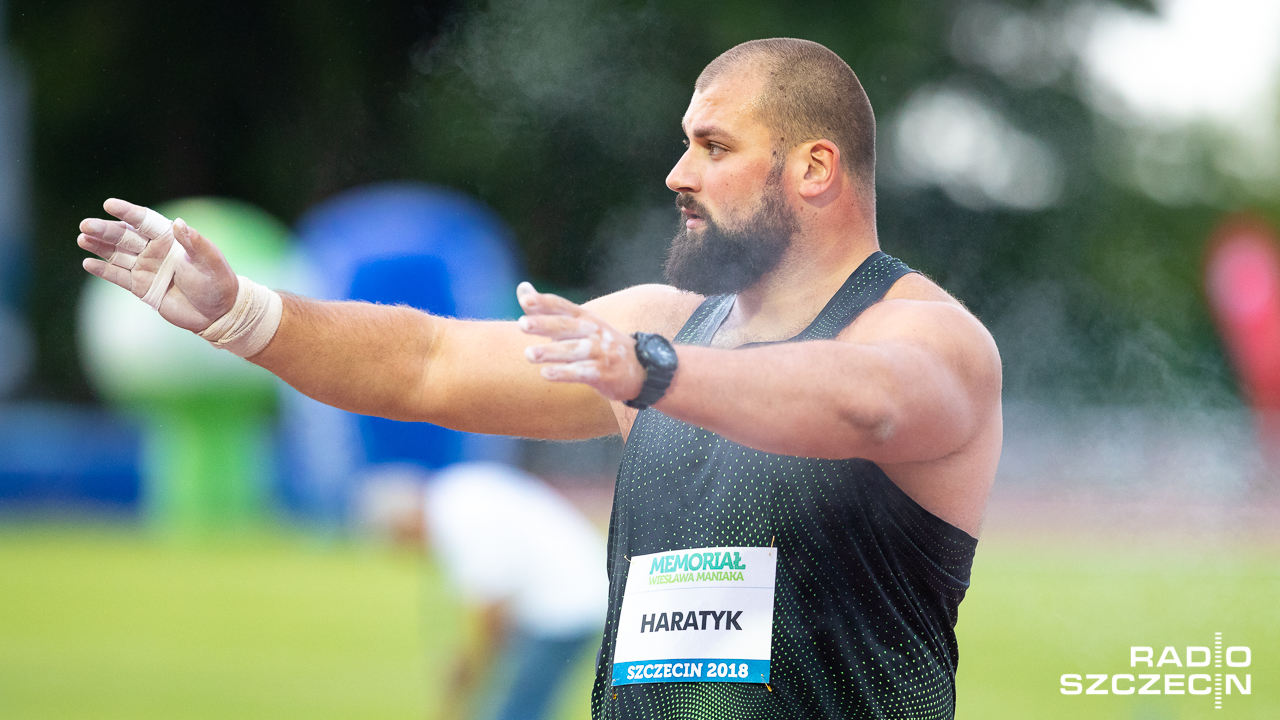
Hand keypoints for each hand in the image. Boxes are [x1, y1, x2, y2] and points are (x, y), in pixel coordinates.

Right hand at [78, 198, 237, 331]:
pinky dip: (103, 270)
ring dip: (99, 246)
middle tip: (85, 225)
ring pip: (117, 254)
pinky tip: (88, 263)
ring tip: (82, 239)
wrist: (218, 313)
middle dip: (105, 230)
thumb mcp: (210, 262)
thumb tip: (178, 223)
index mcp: (170, 239)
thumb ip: (195, 243)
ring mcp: (146, 268)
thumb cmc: (218, 283)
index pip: (144, 221)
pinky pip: (118, 276)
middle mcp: (155, 250)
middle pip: (125, 236)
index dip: (127, 212)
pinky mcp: (142, 287)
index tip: (109, 204)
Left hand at [516, 282, 645, 402]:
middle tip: (521, 324)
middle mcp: (592, 331)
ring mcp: (600, 352)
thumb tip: (522, 288)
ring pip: (573, 350)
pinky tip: (546, 374)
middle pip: (566, 326)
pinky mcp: (604, 373)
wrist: (639, 368)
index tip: (525, 299)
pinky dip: (565, 373)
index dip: (545, 302)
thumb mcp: (577, 323)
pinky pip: (582, 372)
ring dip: (551, 352)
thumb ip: (547, 309)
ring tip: (528, 354)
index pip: (562, 306)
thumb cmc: (599, 343)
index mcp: (584, 317)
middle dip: (544, 324)